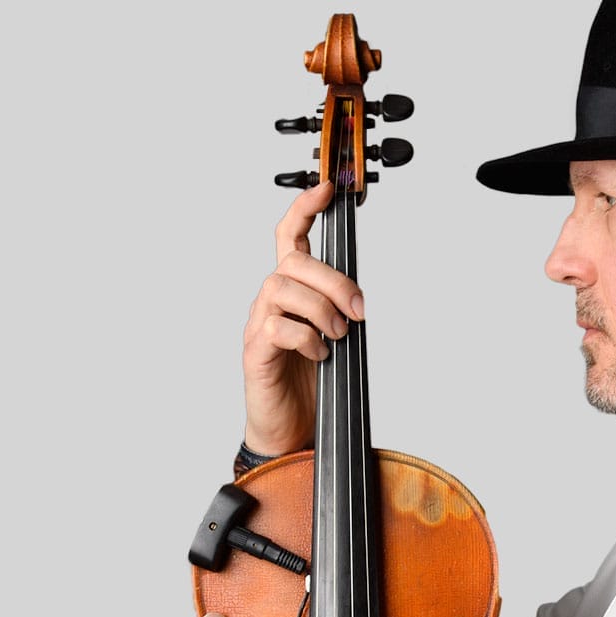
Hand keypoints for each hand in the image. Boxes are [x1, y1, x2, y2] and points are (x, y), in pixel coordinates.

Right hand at [240, 179, 365, 457]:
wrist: (292, 428)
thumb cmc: (313, 381)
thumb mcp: (335, 335)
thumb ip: (339, 308)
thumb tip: (358, 298)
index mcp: (292, 292)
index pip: (289, 238)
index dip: (304, 210)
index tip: (325, 188)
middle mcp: (270, 301)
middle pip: (293, 264)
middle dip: (335, 282)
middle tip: (359, 312)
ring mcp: (259, 324)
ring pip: (284, 290)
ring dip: (322, 310)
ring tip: (339, 336)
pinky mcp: (256, 352)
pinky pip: (277, 327)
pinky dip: (307, 338)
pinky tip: (320, 354)